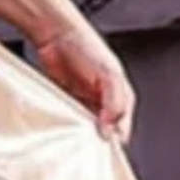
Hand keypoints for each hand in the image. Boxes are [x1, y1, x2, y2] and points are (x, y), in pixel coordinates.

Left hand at [31, 16, 135, 144]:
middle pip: (104, 133)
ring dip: (81, 135)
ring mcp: (86, 104)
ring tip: (75, 135)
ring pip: (87, 130)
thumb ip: (115, 102)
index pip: (122, 128)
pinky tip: (63, 128)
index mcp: (122, 97)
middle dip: (97, 139)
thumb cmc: (86, 46)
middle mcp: (105, 103)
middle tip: (87, 143)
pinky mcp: (68, 104)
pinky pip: (70, 122)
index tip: (102, 144)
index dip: (114, 139)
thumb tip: (111, 128)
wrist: (57, 35)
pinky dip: (67, 128)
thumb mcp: (110, 75)